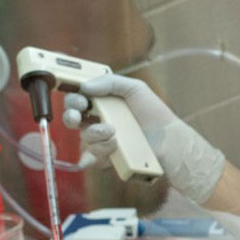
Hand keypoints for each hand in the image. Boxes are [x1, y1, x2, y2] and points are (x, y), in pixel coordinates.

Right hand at [64, 74, 225, 203]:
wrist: (169, 140)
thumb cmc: (154, 113)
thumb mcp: (135, 89)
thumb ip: (110, 82)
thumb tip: (85, 86)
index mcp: (103, 104)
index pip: (78, 99)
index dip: (73, 99)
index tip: (79, 99)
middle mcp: (100, 121)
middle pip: (72, 119)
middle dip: (71, 116)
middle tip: (78, 116)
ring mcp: (103, 141)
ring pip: (84, 137)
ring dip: (95, 133)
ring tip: (114, 132)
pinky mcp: (109, 158)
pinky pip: (92, 158)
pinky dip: (95, 155)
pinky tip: (104, 150)